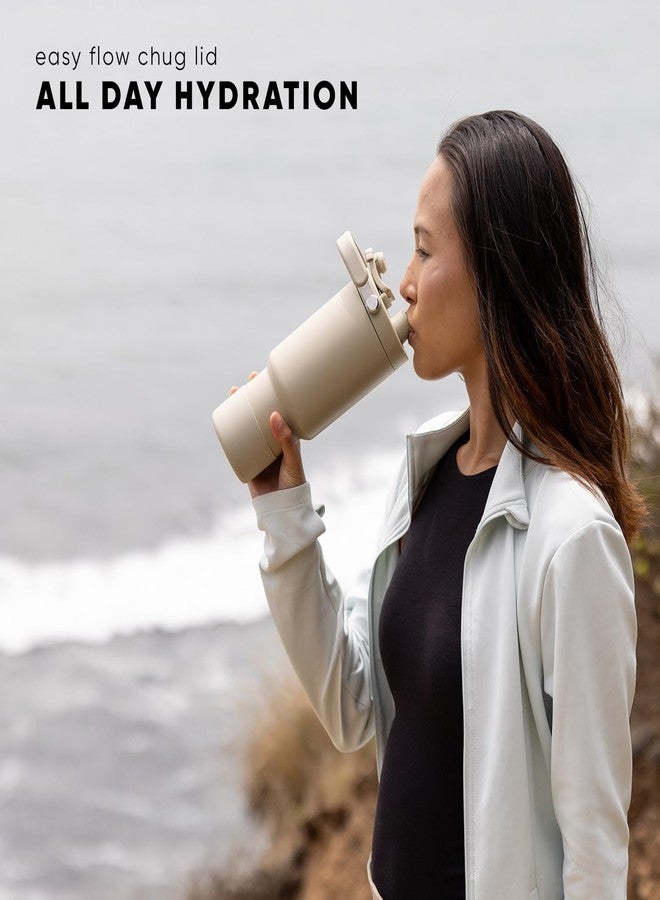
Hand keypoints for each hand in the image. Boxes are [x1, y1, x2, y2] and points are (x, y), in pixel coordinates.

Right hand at [228, 372, 305, 498]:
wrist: (281, 509)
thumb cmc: (293, 484)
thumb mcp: (292, 460)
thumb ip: (286, 440)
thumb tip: (274, 415)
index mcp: (286, 438)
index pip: (280, 411)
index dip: (275, 395)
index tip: (269, 380)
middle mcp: (272, 441)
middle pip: (261, 414)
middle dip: (253, 397)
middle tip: (248, 381)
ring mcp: (258, 450)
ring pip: (247, 425)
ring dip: (239, 409)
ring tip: (234, 394)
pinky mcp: (246, 460)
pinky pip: (236, 443)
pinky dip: (229, 431)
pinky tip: (223, 419)